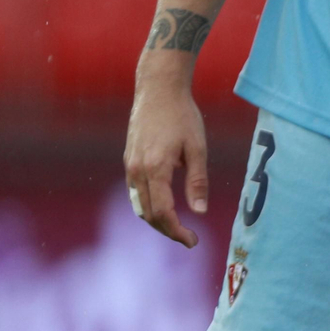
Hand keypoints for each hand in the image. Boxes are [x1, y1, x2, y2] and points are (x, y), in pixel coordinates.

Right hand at [124, 64, 208, 248]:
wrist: (158, 89)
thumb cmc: (182, 116)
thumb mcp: (198, 149)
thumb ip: (198, 182)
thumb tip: (199, 212)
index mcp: (155, 168)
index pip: (162, 213)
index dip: (177, 232)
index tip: (194, 241)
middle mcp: (137, 169)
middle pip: (148, 214)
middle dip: (168, 231)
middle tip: (189, 239)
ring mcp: (130, 165)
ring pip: (139, 206)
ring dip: (157, 221)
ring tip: (179, 228)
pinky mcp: (129, 160)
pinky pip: (136, 193)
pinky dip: (149, 207)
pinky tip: (165, 209)